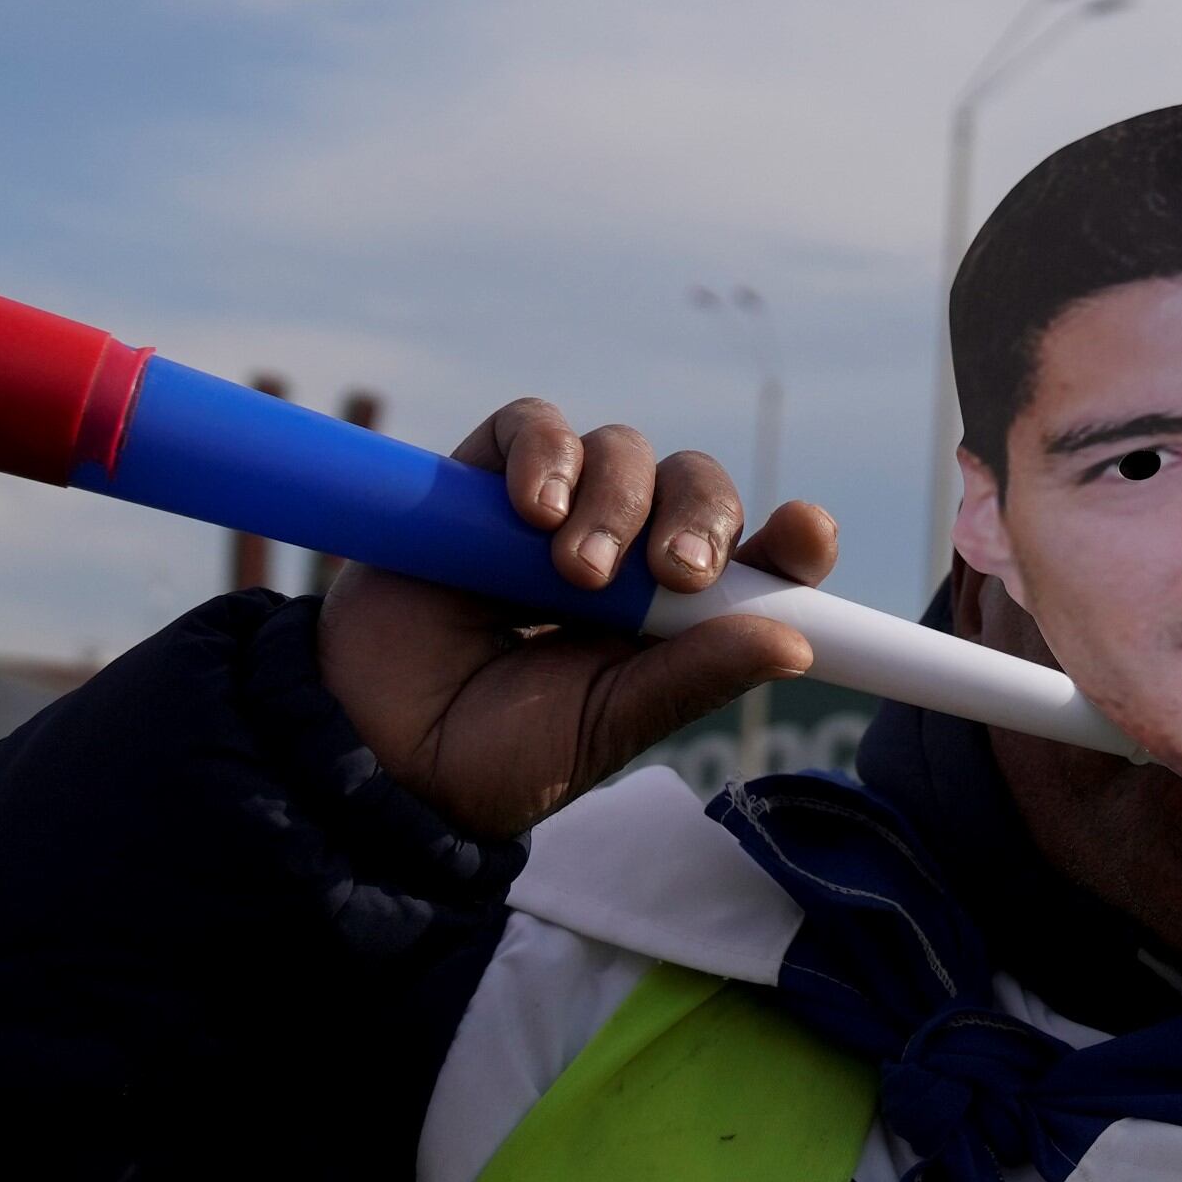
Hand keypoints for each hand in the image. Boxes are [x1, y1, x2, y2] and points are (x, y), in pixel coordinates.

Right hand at [314, 400, 838, 840]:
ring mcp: (554, 516)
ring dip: (618, 499)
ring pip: (623, 452)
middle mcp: (627, 557)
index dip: (790, 540)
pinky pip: (533, 426)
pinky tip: (533, 509)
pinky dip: (546, 451)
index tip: (806, 534)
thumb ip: (689, 678)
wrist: (375, 751)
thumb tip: (796, 642)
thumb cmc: (498, 754)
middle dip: (700, 517)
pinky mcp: (481, 481)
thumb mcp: (605, 728)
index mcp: (674, 620)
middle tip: (677, 574)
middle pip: (695, 488)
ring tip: (575, 572)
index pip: (754, 559)